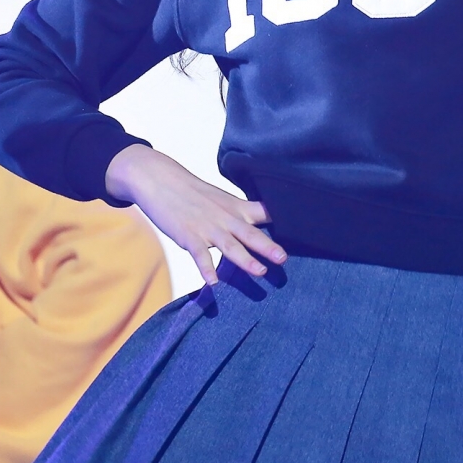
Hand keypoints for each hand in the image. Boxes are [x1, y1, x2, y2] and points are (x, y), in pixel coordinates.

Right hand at [105, 144, 286, 284]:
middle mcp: (225, 217)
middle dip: (268, 247)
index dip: (282, 220)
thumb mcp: (220, 199)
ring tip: (260, 272)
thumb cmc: (192, 192)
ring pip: (230, 245)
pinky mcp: (188, 235)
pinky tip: (213, 283)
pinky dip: (206, 268)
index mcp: (235, 207)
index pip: (264, 212)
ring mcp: (207, 227)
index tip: (303, 228)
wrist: (160, 180)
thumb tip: (259, 224)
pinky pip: (199, 255)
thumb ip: (238, 214)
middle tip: (284, 259)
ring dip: (245, 260)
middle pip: (250, 233)